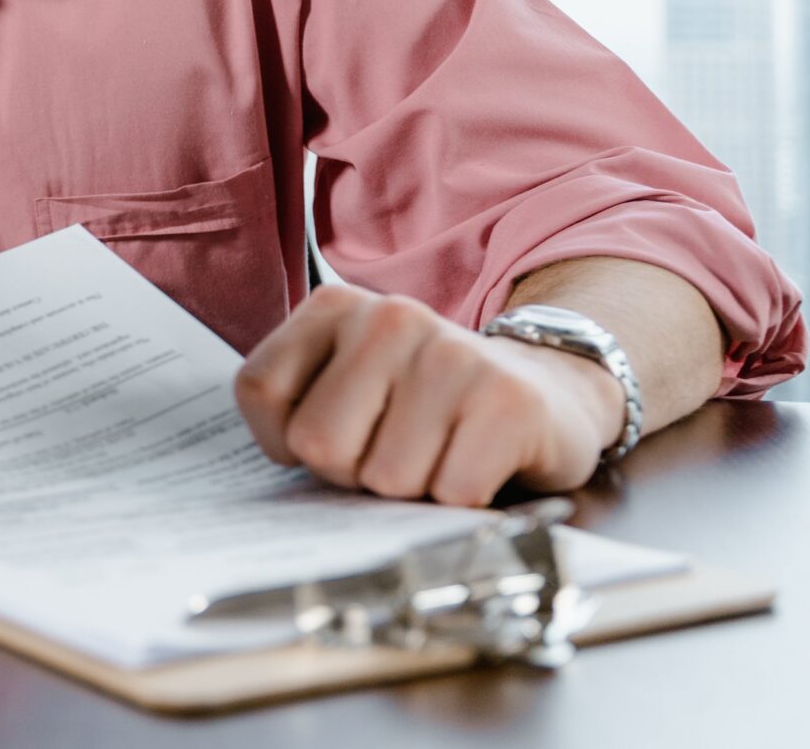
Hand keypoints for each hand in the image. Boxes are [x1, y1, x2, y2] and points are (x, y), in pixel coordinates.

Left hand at [233, 285, 625, 505]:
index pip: (260, 391)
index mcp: (334, 306)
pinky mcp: (506, 400)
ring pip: (385, 478)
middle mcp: (389, 317)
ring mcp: (451, 353)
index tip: (331, 437)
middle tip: (393, 452)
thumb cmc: (430, 405)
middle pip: (319, 443)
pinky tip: (477, 465)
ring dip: (412, 492)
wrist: (550, 393)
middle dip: (351, 474)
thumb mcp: (352, 384)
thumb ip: (300, 408)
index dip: (284, 441)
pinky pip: (450, 493)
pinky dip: (460, 503)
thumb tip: (282, 476)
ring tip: (440, 454)